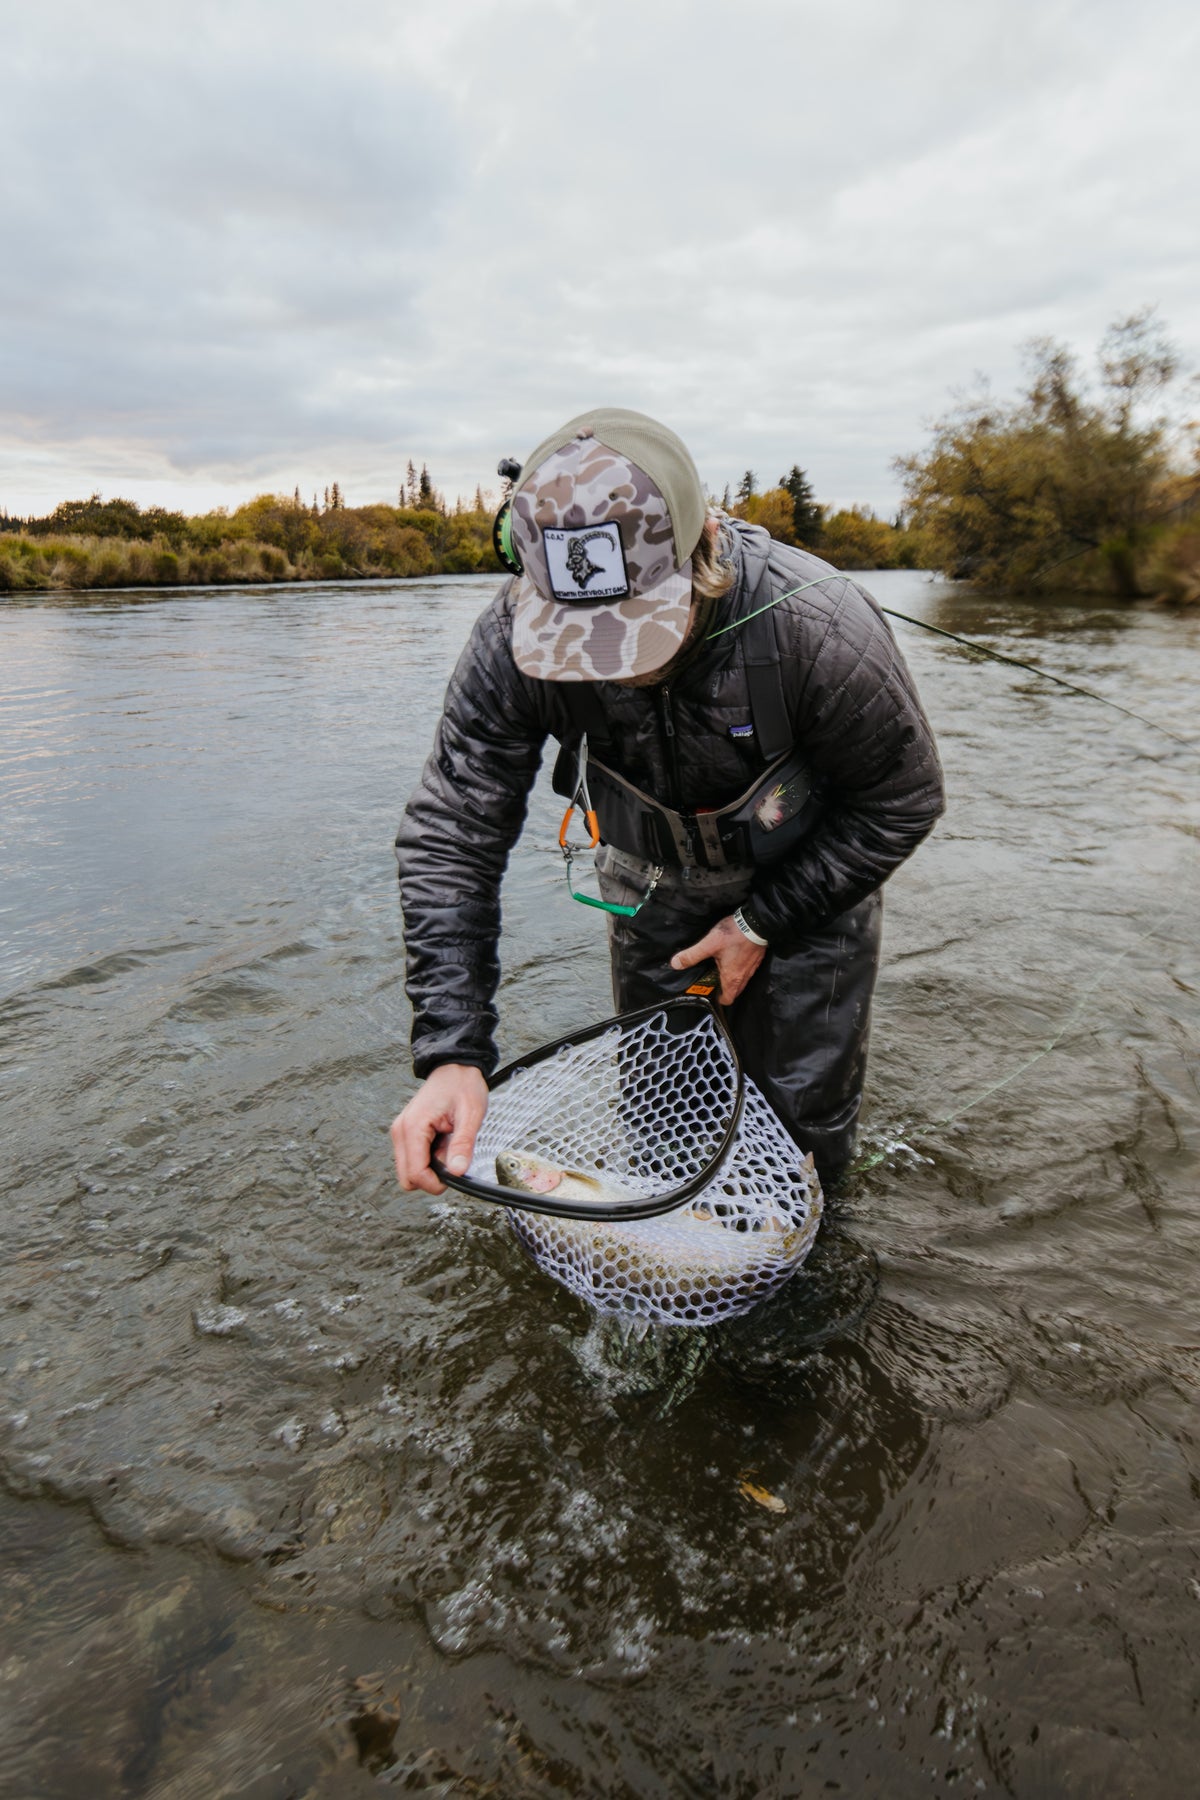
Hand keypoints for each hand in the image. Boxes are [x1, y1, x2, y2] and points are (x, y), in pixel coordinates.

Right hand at [390, 1064, 488, 1194]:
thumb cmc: (463, 1086)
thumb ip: (462, 1144)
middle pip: (408, 1178)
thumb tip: (457, 1172)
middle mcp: (401, 1131)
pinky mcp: (406, 1134)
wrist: (455, 1067)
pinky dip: (429, 1159)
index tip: (455, 1173)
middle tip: (452, 1157)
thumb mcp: (471, 1114)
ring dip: (431, 1167)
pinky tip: (442, 1141)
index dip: (436, 1183)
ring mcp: (401, 1132)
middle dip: (431, 1178)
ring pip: (409, 1171)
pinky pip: (413, 1159)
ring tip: (448, 1143)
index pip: (415, 1174)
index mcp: (413, 1127)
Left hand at [670, 914, 765, 1004]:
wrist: (757, 923)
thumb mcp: (709, 944)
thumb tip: (675, 964)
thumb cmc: (734, 935)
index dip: (718, 1000)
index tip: (710, 993)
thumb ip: (692, 955)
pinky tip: (733, 958)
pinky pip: (748, 971)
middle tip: (713, 981)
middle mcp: (744, 977)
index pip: (727, 1000)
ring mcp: (752, 968)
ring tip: (721, 969)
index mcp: (732, 978)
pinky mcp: (757, 959)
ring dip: (733, 979)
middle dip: (725, 990)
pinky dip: (740, 969)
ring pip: (742, 981)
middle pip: (735, 992)